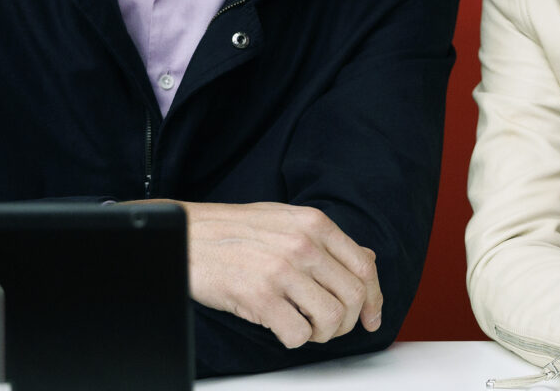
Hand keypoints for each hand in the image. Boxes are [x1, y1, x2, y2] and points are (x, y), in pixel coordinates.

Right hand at [131, 199, 382, 347]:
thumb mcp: (285, 220)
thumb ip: (326, 240)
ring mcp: (282, 270)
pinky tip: (280, 327)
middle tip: (326, 326)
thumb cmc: (231, 229)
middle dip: (346, 322)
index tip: (372, 318)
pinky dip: (294, 340)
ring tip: (302, 326)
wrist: (184, 234)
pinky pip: (298, 335)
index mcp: (314, 223)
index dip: (374, 299)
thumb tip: (367, 260)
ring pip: (332, 319)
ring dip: (320, 333)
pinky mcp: (259, 296)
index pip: (364, 267)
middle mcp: (303, 244)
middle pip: (354, 297)